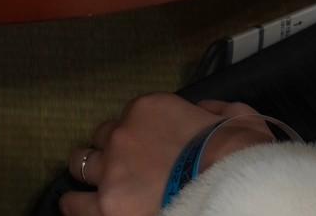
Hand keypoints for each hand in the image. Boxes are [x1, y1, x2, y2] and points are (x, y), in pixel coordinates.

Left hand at [61, 95, 273, 214]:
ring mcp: (112, 170)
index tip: (149, 149)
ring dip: (90, 175)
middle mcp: (122, 134)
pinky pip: (75, 203)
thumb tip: (204, 111)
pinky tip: (81, 208)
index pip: (130, 117)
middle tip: (125, 169)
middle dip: (112, 151)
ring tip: (98, 189)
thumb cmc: (240, 157)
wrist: (235, 189)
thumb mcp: (235, 117)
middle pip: (102, 138)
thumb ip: (211, 110)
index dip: (139, 135)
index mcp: (148, 109)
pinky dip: (77, 205)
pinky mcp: (108, 204)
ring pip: (81, 164)